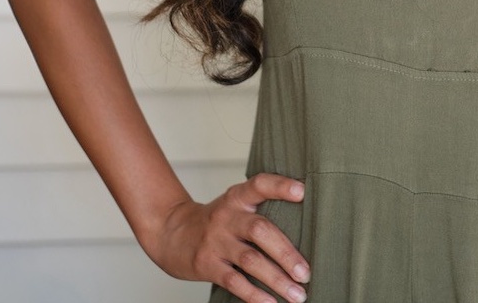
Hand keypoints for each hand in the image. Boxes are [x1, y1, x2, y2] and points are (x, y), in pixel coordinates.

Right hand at [142, 173, 310, 302]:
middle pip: (260, 230)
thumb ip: (260, 210)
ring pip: (250, 260)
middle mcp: (227, 217)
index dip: (280, 186)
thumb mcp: (234, 205)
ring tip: (297, 294)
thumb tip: (306, 228)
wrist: (170, 232)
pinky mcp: (207, 264)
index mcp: (237, 198)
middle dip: (286, 253)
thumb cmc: (215, 221)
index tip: (302, 191)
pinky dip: (254, 294)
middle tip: (306, 273)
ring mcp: (216, 241)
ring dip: (277, 279)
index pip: (259, 184)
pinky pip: (234, 281)